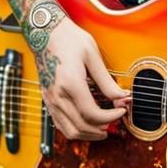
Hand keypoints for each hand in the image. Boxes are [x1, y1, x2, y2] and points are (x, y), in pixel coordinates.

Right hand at [35, 18, 129, 140]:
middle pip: (81, 126)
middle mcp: (57, 95)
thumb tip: (122, 97)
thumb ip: (107, 81)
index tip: (122, 110)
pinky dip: (75, 130)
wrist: (45, 33)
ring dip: (88, 134)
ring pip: (69, 131)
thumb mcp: (92, 55)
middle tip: (115, 121)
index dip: (111, 117)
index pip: (92, 114)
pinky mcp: (47, 99)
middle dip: (101, 129)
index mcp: (70, 83)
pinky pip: (60, 124)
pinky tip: (87, 124)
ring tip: (102, 128)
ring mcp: (50, 99)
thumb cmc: (69, 39)